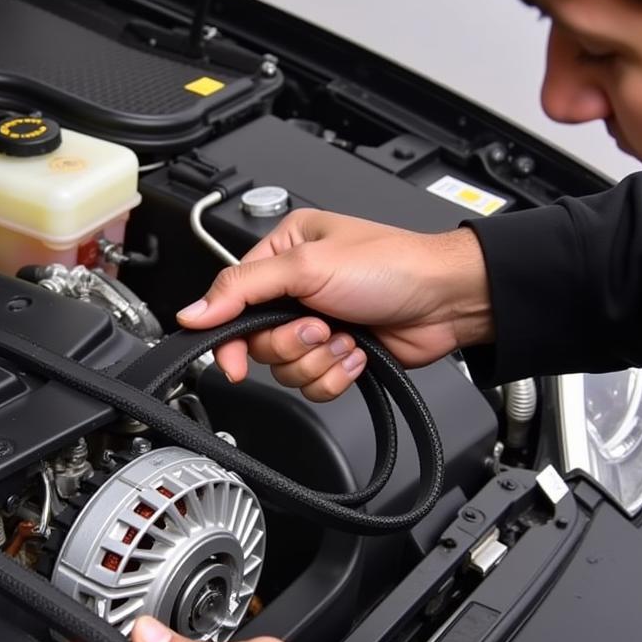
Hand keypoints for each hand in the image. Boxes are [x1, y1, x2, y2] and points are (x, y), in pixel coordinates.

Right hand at [176, 209, 492, 400]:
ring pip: (285, 370)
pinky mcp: (337, 356)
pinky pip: (314, 385)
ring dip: (319, 360)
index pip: (231, 303)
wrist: (448, 300)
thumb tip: (193, 312)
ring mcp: (317, 326)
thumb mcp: (307, 266)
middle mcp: (296, 290)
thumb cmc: (393, 266)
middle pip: (258, 344)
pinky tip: (358, 352)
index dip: (230, 337)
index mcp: (281, 255)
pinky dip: (337, 375)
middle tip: (320, 326)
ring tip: (347, 336)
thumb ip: (242, 288)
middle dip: (293, 344)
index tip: (233, 360)